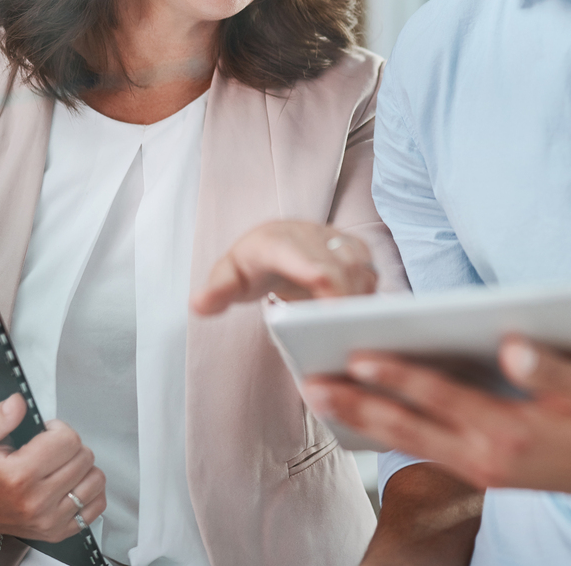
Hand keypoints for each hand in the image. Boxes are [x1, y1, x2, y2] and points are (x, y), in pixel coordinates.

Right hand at [0, 394, 106, 543]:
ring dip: (81, 467)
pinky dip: (88, 490)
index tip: (44, 434)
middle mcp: (37, 502)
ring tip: (60, 466)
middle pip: (84, 457)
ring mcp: (51, 521)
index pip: (67, 440)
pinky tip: (70, 483)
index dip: (57, 429)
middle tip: (50, 451)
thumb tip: (20, 401)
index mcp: (18, 476)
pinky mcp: (60, 532)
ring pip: (95, 479)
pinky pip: (97, 504)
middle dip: (69, 446)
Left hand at [190, 220, 377, 314]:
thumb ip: (216, 292)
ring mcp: (335, 239)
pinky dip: (367, 296)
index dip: (322, 281)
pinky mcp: (354, 249)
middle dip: (344, 300)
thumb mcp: (228, 278)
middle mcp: (310, 233)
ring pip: (361, 267)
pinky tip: (357, 319)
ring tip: (346, 329)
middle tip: (340, 336)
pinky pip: (371, 272)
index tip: (330, 314)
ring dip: (358, 299)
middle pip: (341, 266)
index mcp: (276, 241)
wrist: (271, 245)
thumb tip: (199, 304)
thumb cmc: (250, 266)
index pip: (303, 258)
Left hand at [305, 335, 570, 498]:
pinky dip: (392, 433)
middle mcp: (487, 457)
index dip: (397, 374)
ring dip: (364, 421)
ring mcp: (483, 470)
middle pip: (408, 427)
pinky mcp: (485, 473)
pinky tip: (369, 419)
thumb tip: (510, 344)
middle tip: (310, 383)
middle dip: (356, 404)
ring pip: (410, 442)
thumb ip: (548, 365)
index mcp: (510, 432)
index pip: (440, 397)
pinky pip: (427, 451)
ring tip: (323, 398)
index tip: (356, 355)